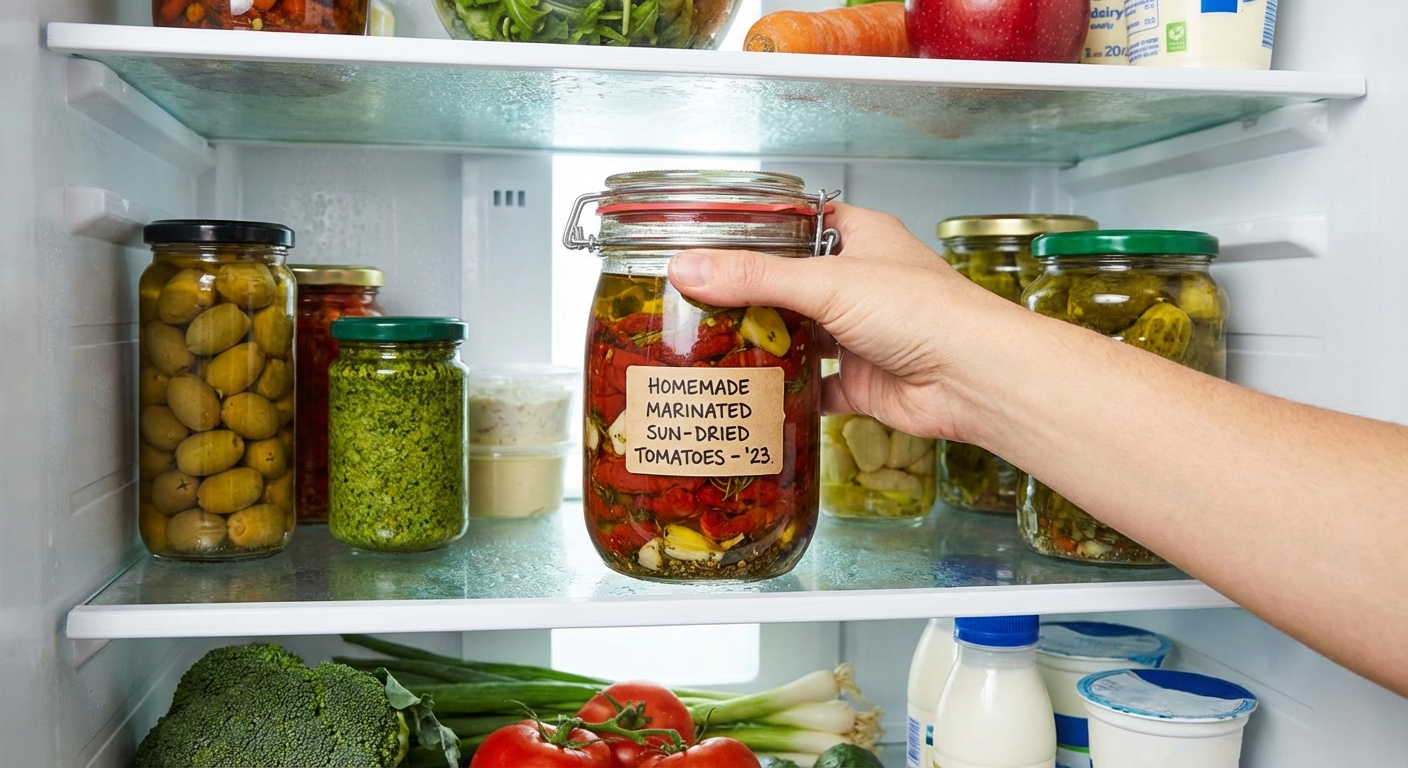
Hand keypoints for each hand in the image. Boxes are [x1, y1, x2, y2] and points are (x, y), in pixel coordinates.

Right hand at [667, 202, 1020, 440]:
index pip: (802, 223)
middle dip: (752, 296)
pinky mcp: (862, 381)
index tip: (714, 237)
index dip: (762, 228)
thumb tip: (687, 269)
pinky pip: (816, 387)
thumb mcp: (827, 283)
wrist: (972, 379)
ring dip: (767, 345)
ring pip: (801, 336)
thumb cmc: (923, 312)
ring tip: (711, 347)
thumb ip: (754, 278)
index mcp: (860, 239)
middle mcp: (860, 284)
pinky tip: (754, 396)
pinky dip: (789, 394)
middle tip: (697, 301)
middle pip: (792, 284)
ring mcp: (860, 334)